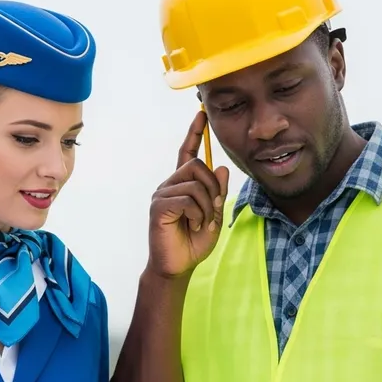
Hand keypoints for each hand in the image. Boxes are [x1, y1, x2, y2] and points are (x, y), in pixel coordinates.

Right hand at [148, 111, 229, 278]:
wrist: (178, 266)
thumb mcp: (214, 215)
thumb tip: (222, 168)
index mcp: (182, 185)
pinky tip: (196, 226)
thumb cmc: (193, 242)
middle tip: (213, 211)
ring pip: (195, 184)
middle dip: (214, 188)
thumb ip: (218, 193)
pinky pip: (187, 199)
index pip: (187, 154)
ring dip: (208, 206)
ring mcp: (162, 195)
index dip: (194, 134)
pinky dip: (199, 214)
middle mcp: (170, 186)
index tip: (200, 115)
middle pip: (197, 166)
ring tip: (204, 223)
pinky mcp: (159, 207)